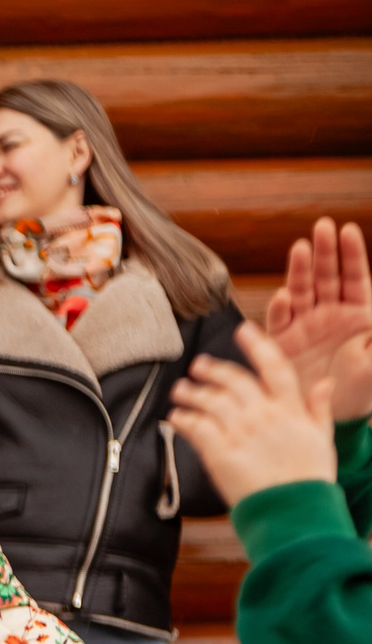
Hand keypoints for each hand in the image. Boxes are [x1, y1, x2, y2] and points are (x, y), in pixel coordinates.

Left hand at [168, 324, 338, 506]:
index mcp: (290, 409)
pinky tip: (176, 417)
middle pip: (234, 382)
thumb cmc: (308, 477)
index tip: (243, 330)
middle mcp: (265, 415)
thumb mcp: (322, 439)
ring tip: (180, 391)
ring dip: (192, 393)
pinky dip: (184, 419)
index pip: (274, 367)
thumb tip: (326, 382)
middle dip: (213, 370)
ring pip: (211, 401)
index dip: (257, 346)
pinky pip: (196, 428)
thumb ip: (318, 408)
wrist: (292, 510)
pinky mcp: (220, 453)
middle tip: (198, 365)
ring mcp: (241, 433)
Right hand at [265, 217, 371, 422]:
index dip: (352, 254)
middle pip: (326, 277)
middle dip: (325, 252)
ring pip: (301, 291)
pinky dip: (280, 309)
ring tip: (301, 249)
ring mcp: (305, 327)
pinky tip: (283, 297)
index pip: (356, 277)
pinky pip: (279, 322)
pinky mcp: (283, 344)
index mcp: (358, 314)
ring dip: (300, 271)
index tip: (348, 230)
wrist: (331, 416)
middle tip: (322, 227)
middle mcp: (330, 315)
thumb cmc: (362, 390)